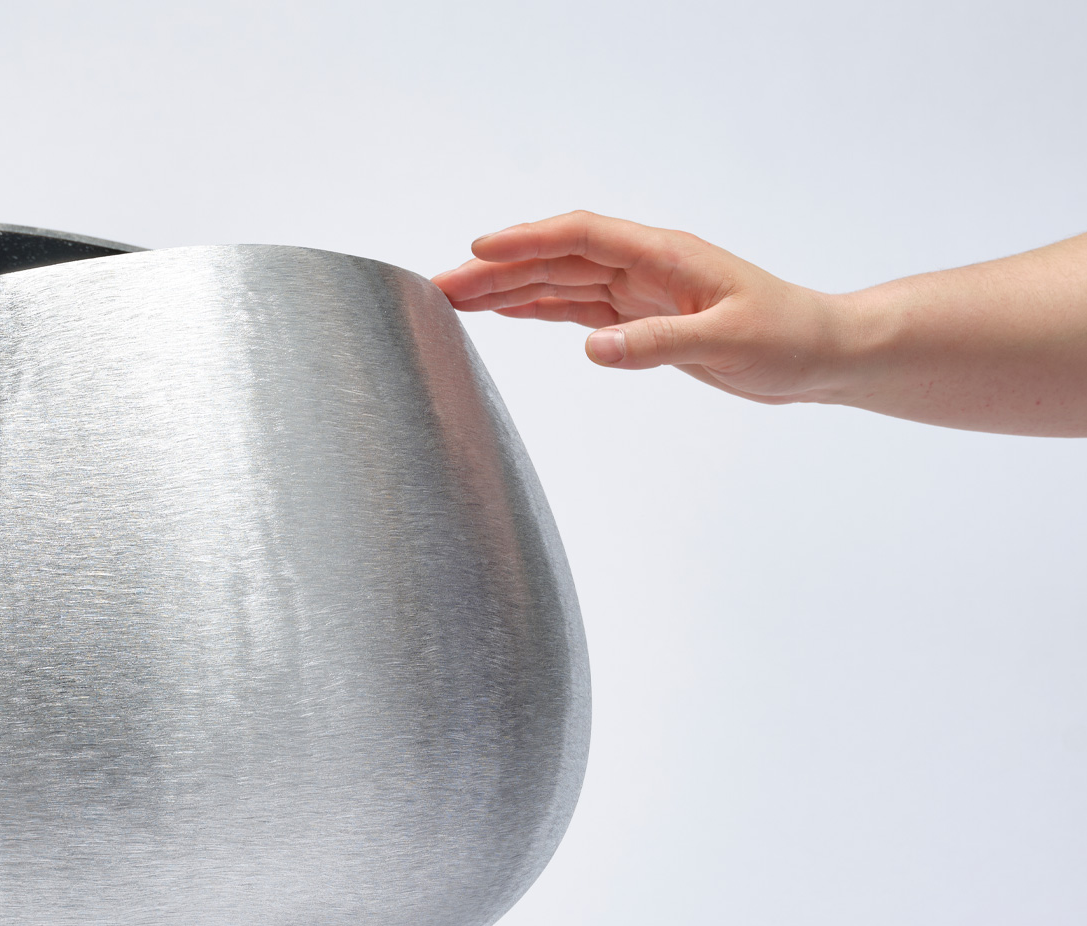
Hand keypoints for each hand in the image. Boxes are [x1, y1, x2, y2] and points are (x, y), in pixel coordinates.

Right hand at [430, 211, 844, 405]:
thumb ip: (657, 344)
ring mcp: (638, 291)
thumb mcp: (727, 342)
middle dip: (496, 268)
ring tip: (454, 298)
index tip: (477, 250)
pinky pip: (575, 307)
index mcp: (664, 255)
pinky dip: (536, 308)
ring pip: (559, 281)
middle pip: (555, 257)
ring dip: (507, 287)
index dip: (526, 241)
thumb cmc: (788, 338)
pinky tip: (502, 311)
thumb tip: (592, 347)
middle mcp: (644, 265)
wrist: (821, 353)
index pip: (580, 236)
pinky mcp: (640, 318)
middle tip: (440, 287)